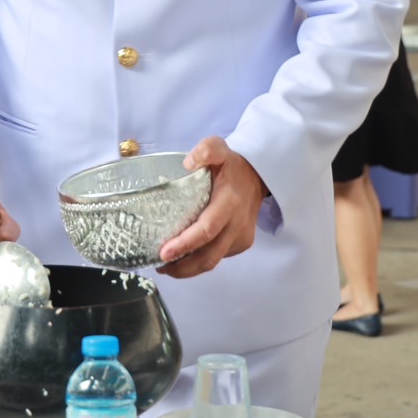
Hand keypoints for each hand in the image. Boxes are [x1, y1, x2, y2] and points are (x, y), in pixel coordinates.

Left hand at [157, 137, 267, 278]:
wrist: (258, 176)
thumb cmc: (232, 165)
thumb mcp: (220, 148)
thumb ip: (206, 150)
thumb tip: (188, 163)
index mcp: (229, 202)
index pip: (207, 229)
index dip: (185, 244)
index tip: (164, 253)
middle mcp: (237, 223)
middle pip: (209, 255)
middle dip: (182, 266)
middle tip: (159, 265)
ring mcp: (240, 236)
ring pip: (213, 261)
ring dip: (188, 269)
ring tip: (165, 267)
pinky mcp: (241, 244)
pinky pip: (218, 257)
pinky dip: (199, 261)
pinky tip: (183, 256)